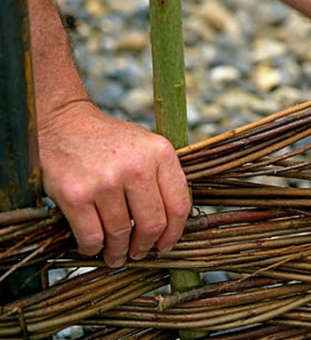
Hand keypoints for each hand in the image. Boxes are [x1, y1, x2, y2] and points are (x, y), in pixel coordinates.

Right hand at [38, 101, 190, 266]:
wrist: (63, 123)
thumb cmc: (110, 140)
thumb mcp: (147, 145)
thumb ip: (163, 177)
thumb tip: (172, 223)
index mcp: (160, 153)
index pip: (179, 205)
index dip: (174, 232)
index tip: (166, 244)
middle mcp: (136, 167)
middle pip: (152, 224)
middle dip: (145, 246)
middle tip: (138, 252)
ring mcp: (105, 182)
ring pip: (121, 234)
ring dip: (118, 252)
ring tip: (115, 254)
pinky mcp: (76, 195)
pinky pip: (92, 237)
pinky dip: (93, 248)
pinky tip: (93, 246)